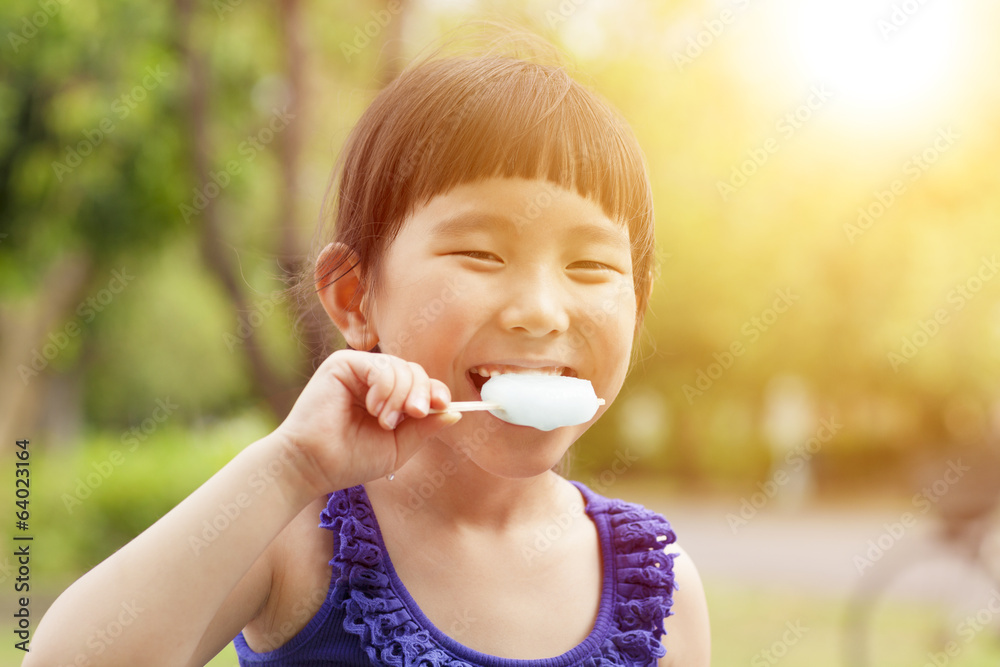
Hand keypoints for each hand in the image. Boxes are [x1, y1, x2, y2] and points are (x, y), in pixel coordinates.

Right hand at [273, 349, 459, 497]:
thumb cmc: (351, 460)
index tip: (443, 405)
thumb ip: (424, 428)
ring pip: (401, 368)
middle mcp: (373, 380)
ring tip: (384, 421)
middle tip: (413, 415)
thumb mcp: (398, 446)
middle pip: (415, 372)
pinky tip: (374, 409)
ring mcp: (358, 369)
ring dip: (401, 396)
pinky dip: (386, 388)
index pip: (420, 384)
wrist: (313, 466)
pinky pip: (381, 366)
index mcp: (387, 397)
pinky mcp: (343, 363)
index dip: (436, 391)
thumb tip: (456, 412)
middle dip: (421, 394)